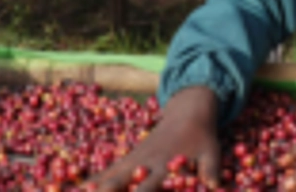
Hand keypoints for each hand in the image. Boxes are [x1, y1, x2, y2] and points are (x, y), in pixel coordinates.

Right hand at [89, 86, 220, 190]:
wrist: (189, 111)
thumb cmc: (201, 137)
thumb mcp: (211, 152)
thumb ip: (210, 169)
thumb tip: (214, 185)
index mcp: (163, 165)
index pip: (146, 188)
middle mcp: (144, 163)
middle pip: (119, 181)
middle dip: (105, 191)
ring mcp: (135, 158)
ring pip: (109, 175)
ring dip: (94, 186)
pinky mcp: (131, 156)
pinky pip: (109, 169)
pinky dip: (94, 179)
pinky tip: (80, 187)